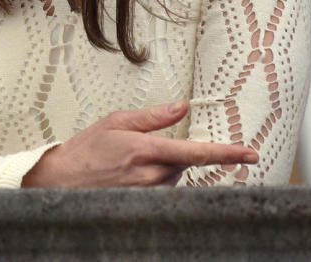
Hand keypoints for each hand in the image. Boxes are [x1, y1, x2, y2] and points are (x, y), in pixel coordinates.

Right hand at [22, 99, 258, 186]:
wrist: (61, 180)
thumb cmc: (85, 150)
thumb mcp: (116, 122)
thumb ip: (153, 116)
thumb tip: (181, 106)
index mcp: (146, 150)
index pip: (195, 152)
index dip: (226, 153)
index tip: (249, 153)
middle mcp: (151, 175)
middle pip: (185, 164)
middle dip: (174, 153)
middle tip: (143, 148)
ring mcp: (148, 193)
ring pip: (174, 178)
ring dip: (164, 167)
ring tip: (130, 163)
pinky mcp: (143, 204)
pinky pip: (163, 190)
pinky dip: (155, 180)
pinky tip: (131, 176)